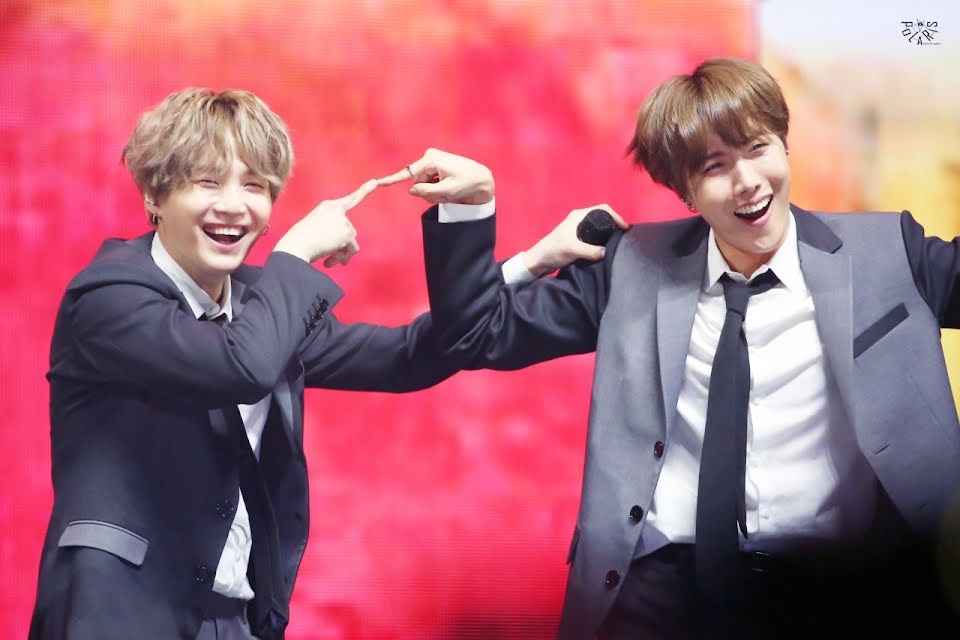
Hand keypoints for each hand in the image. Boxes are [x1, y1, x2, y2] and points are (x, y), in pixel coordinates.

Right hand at [273, 179, 376, 266]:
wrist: (295, 246)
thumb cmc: (300, 242)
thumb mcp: (316, 234)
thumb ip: (333, 239)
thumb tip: (345, 259)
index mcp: (327, 207)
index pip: (350, 200)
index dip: (364, 191)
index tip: (374, 182)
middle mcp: (336, 209)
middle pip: (350, 231)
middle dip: (342, 246)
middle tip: (328, 256)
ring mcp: (342, 220)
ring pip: (352, 241)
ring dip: (342, 253)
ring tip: (327, 258)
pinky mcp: (347, 232)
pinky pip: (352, 249)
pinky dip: (342, 257)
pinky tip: (328, 260)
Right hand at [378, 148, 493, 204]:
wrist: (481, 178)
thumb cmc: (467, 184)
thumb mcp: (447, 191)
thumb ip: (427, 192)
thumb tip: (411, 190)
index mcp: (431, 159)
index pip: (408, 173)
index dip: (392, 180)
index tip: (377, 183)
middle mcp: (429, 157)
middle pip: (418, 182)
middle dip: (429, 191)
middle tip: (447, 192)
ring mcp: (431, 161)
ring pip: (423, 184)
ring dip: (434, 191)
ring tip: (450, 188)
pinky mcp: (434, 166)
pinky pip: (428, 182)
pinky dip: (436, 188)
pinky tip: (449, 185)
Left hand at [522, 204, 628, 276]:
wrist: (539, 261)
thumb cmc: (553, 251)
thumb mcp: (573, 249)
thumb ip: (591, 251)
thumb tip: (609, 252)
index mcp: (578, 215)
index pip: (603, 209)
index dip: (616, 216)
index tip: (625, 229)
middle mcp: (579, 219)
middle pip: (603, 217)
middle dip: (615, 224)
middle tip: (624, 237)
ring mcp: (578, 229)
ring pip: (599, 227)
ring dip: (609, 233)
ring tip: (618, 243)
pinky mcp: (577, 239)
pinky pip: (594, 236)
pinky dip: (602, 239)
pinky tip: (607, 248)